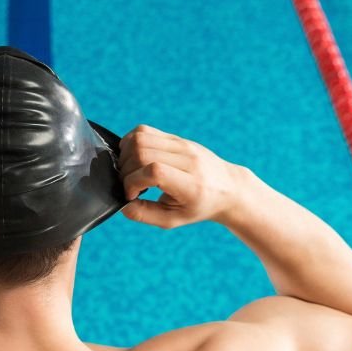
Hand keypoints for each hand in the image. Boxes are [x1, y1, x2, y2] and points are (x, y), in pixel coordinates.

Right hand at [117, 124, 242, 228]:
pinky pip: (144, 130)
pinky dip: (130, 143)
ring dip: (125, 155)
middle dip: (126, 170)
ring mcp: (182, 144)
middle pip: (142, 151)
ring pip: (140, 137)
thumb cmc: (199, 207)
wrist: (227, 187)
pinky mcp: (177, 138)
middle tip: (131, 185)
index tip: (132, 195)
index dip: (133, 182)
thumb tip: (123, 205)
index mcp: (191, 184)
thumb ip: (145, 214)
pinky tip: (134, 159)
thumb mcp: (173, 219)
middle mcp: (188, 160)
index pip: (154, 171)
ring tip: (131, 172)